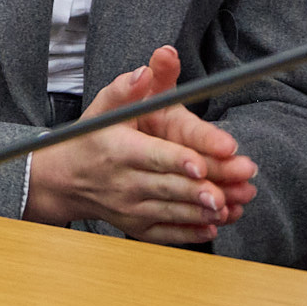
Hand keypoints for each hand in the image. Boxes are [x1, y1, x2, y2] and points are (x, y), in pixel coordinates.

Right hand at [24, 45, 259, 244]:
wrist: (65, 178)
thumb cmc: (91, 138)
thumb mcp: (103, 107)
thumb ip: (126, 88)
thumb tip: (144, 72)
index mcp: (119, 149)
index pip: (153, 156)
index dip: (179, 160)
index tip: (201, 165)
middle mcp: (124, 182)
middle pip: (170, 186)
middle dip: (206, 187)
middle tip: (241, 184)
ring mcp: (131, 208)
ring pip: (173, 211)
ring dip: (207, 210)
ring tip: (237, 203)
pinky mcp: (137, 226)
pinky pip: (167, 233)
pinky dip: (192, 232)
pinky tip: (215, 225)